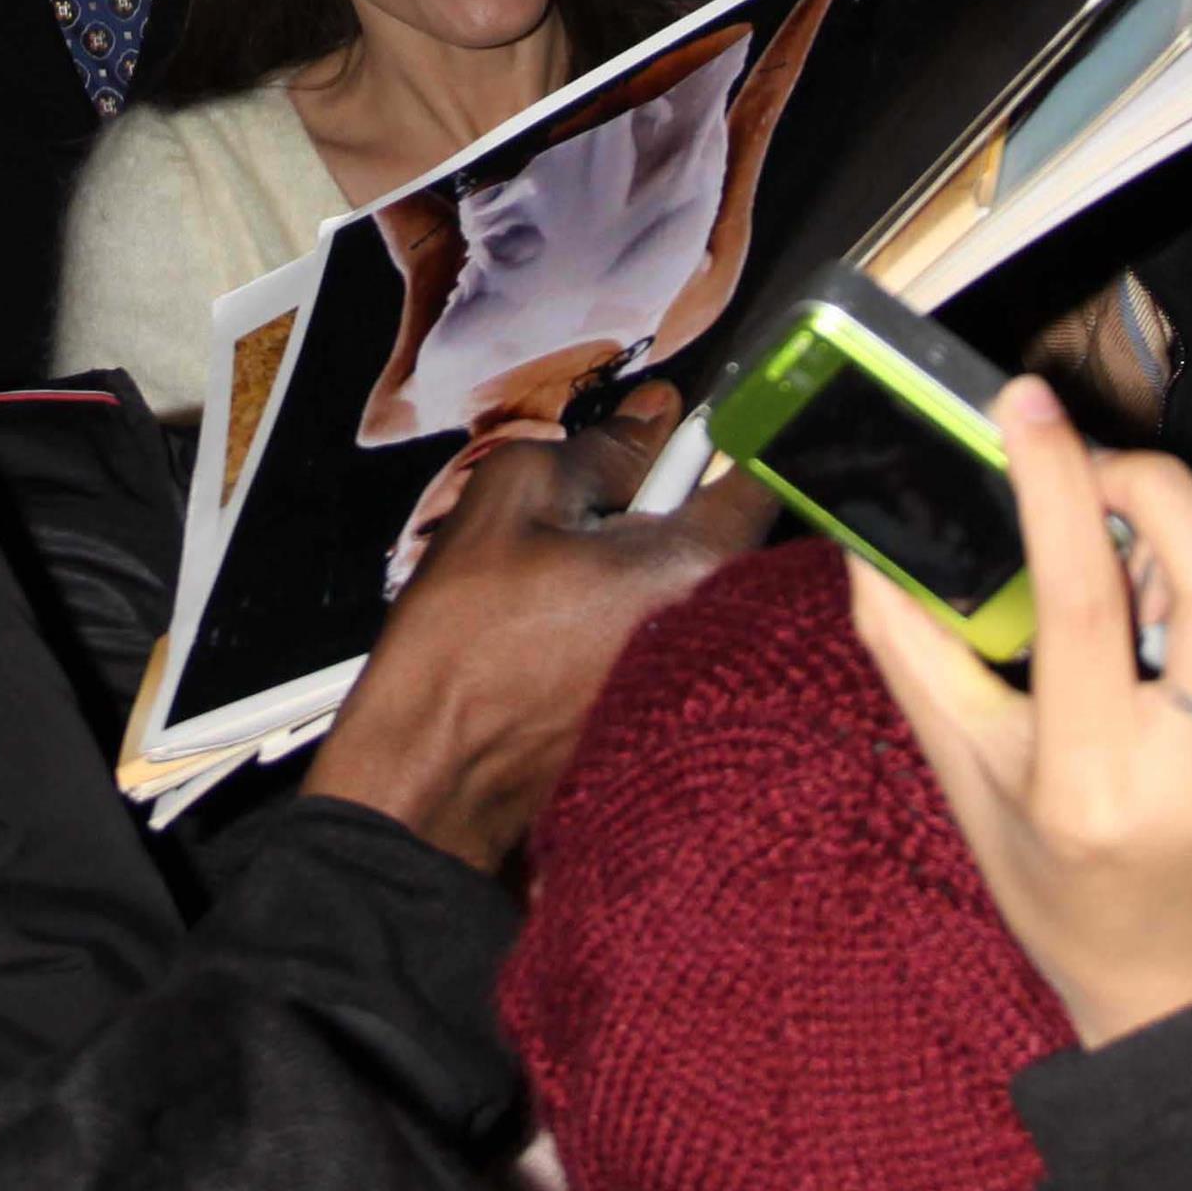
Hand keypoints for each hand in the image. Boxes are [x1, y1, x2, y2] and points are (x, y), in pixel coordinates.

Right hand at [304, 386, 775, 871]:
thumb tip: (653, 416)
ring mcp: (701, 683)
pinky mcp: (668, 719)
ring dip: (643, 565)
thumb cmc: (465, 641)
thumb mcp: (515, 496)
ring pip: (689, 586)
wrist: (436, 774)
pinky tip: (560, 630)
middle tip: (595, 504)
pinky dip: (628, 620)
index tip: (680, 423)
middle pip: (722, 531)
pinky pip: (670, 639)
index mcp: (699, 567)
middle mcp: (726, 631)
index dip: (719, 433)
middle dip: (670, 504)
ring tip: (565, 576)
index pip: (756, 472)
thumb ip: (601, 448)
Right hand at [847, 375, 1191, 1045]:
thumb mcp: (972, 793)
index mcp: (1096, 779)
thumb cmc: (1069, 902)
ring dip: (1187, 519)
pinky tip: (1161, 607)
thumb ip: (919, 666)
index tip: (1025, 406)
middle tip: (1087, 468)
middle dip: (1152, 479)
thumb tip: (869, 555)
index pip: (1088, 600)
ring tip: (1123, 544)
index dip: (1058, 484)